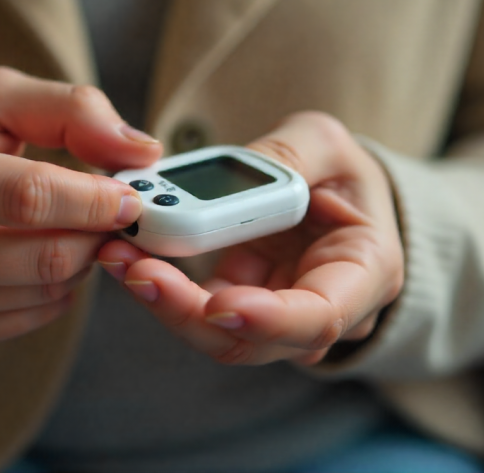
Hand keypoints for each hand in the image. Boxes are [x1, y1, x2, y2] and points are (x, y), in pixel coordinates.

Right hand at [0, 67, 161, 353]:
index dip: (95, 199)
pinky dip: (56, 286)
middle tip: (113, 214)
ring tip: (69, 227)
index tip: (131, 196)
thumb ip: (70, 110)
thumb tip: (143, 150)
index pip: (29, 197)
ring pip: (46, 291)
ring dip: (81, 259)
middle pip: (46, 256)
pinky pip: (32, 317)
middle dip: (98, 234)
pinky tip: (38, 255)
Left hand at [99, 111, 402, 365]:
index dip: (267, 321)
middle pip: (250, 339)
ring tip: (118, 249)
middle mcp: (320, 309)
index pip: (319, 318)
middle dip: (187, 309)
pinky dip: (159, 280)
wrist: (331, 197)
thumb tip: (232, 181)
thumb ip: (291, 155)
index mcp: (365, 273)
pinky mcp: (236, 304)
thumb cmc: (340, 174)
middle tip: (135, 267)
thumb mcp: (327, 144)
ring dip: (162, 297)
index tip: (216, 305)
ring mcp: (273, 315)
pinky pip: (193, 305)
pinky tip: (127, 248)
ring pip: (212, 330)